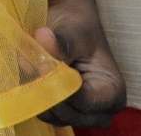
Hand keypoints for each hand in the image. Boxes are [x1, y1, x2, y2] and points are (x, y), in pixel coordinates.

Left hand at [34, 0, 124, 127]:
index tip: (41, 64)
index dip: (60, 86)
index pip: (84, 102)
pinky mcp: (61, 112)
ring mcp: (80, 115)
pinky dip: (32, 94)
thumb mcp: (73, 31)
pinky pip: (42, 111)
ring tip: (28, 62)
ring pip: (52, 116)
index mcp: (113, 93)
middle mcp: (100, 111)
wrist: (69, 25)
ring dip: (36, 91)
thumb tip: (42, 38)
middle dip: (46, 90)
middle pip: (68, 114)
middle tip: (28, 61)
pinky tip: (28, 71)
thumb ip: (60, 42)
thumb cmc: (77, 27)